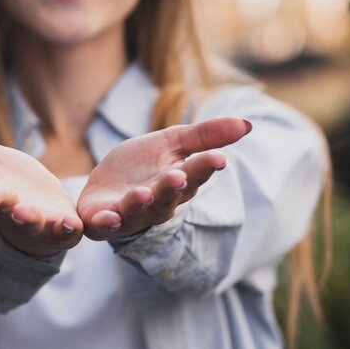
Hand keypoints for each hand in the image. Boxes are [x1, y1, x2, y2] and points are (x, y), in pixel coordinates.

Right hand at [0, 122, 82, 256]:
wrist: (43, 211)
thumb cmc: (8, 183)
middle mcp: (4, 207)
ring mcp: (32, 220)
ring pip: (26, 219)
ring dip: (24, 216)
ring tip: (22, 211)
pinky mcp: (59, 227)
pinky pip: (63, 230)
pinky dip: (67, 229)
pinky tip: (72, 225)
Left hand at [76, 117, 251, 239]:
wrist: (104, 183)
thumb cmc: (143, 165)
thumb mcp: (171, 142)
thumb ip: (205, 135)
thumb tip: (247, 124)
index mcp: (177, 182)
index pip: (194, 174)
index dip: (205, 167)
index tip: (218, 158)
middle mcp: (158, 202)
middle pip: (168, 195)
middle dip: (172, 187)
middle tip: (179, 176)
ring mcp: (130, 213)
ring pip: (138, 211)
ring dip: (140, 204)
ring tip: (143, 194)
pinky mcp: (102, 220)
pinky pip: (103, 225)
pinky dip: (105, 223)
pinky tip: (107, 218)